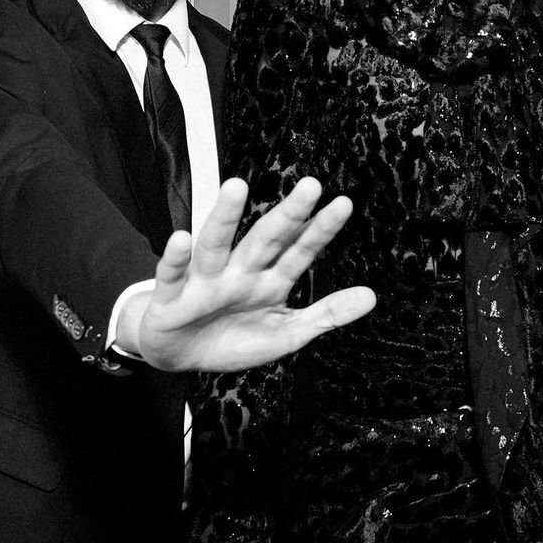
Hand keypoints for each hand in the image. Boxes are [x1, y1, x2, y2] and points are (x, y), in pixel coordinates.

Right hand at [120, 177, 375, 372]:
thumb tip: (372, 297)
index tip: (343, 204)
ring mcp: (205, 281)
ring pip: (215, 244)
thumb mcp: (286, 333)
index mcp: (269, 281)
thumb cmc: (232, 339)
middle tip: (311, 186)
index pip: (299, 251)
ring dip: (224, 217)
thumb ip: (326, 315)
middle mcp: (239, 273)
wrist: (179, 356)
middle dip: (287, 215)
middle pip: (265, 240)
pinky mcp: (171, 297)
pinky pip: (172, 275)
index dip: (320, 230)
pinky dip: (175, 259)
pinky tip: (182, 239)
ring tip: (237, 187)